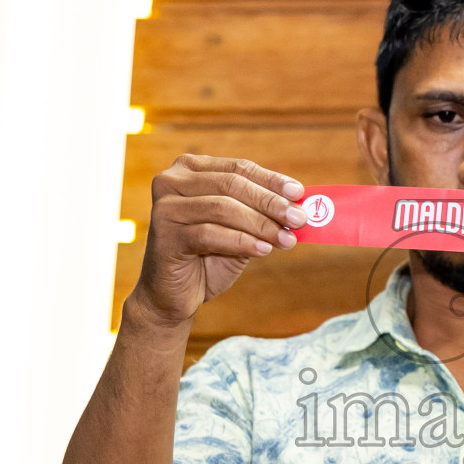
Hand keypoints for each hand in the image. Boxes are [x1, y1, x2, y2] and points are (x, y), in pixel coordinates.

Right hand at [130, 156, 305, 325]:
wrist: (173, 295)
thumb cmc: (208, 258)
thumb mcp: (240, 230)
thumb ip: (261, 214)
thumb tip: (298, 206)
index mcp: (190, 169)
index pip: (238, 169)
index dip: (271, 180)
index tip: (299, 193)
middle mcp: (172, 181)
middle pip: (231, 185)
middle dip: (270, 202)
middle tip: (299, 218)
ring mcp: (165, 207)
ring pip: (222, 207)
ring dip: (261, 224)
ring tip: (287, 240)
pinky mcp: (164, 235)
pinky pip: (210, 234)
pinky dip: (241, 242)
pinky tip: (263, 251)